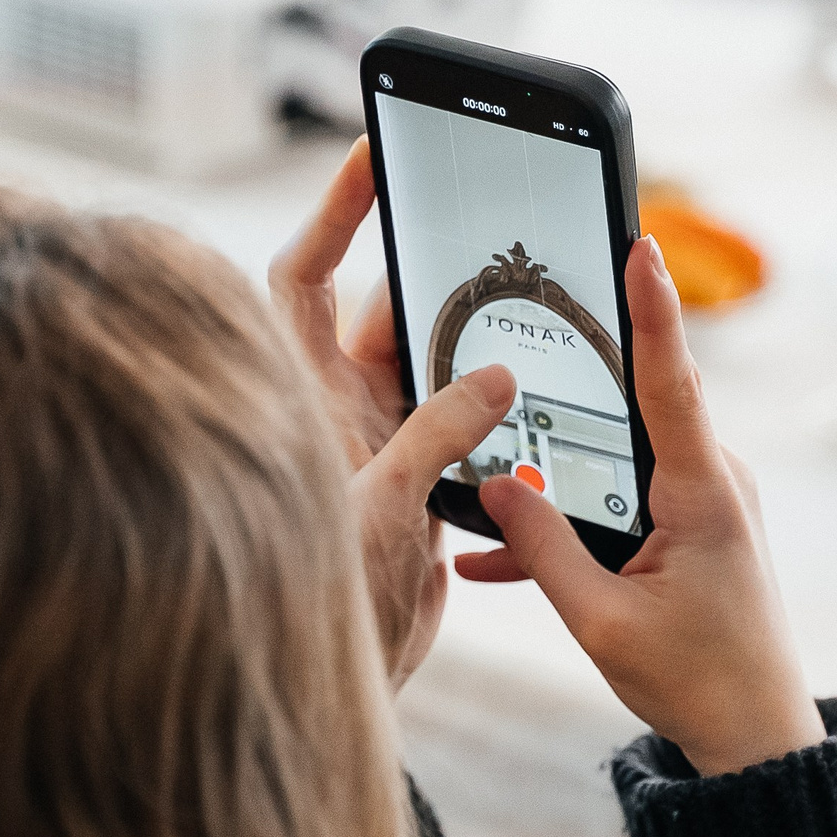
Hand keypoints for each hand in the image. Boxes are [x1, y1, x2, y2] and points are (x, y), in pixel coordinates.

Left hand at [270, 138, 516, 687]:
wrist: (345, 682)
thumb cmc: (324, 599)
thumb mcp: (384, 506)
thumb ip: (438, 433)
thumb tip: (494, 377)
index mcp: (302, 396)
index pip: (304, 276)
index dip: (334, 212)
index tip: (372, 153)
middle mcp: (334, 409)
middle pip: (386, 311)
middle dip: (440, 279)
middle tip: (497, 239)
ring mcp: (376, 441)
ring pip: (431, 366)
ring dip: (477, 348)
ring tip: (530, 310)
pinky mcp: (415, 479)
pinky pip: (460, 422)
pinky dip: (495, 411)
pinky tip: (535, 397)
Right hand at [455, 237, 823, 775]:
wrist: (755, 738)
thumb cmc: (694, 682)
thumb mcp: (600, 621)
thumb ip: (542, 549)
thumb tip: (495, 482)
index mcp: (703, 494)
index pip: (673, 380)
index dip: (653, 308)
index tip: (639, 243)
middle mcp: (713, 483)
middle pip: (631, 408)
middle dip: (568, 385)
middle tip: (518, 329)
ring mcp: (706, 502)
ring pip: (614, 461)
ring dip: (554, 476)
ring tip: (481, 484)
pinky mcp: (692, 527)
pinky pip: (619, 502)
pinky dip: (567, 522)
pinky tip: (498, 552)